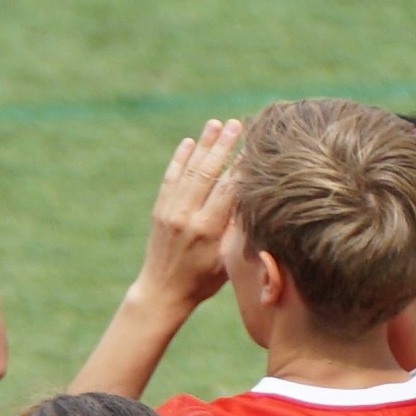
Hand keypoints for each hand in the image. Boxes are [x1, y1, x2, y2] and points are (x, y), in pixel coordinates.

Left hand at [132, 118, 243, 312]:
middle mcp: (187, 216)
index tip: (255, 146)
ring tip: (215, 124)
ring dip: (203, 145)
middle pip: (208, 172)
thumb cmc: (203, 280)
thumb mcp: (227, 260)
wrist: (162, 291)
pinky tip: (188, 142)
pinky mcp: (160, 210)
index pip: (228, 189)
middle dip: (223, 146)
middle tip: (237, 124)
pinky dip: (179, 159)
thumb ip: (237, 230)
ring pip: (188, 170)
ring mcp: (170, 211)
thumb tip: (254, 200)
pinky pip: (170, 178)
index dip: (242, 165)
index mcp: (208, 229)